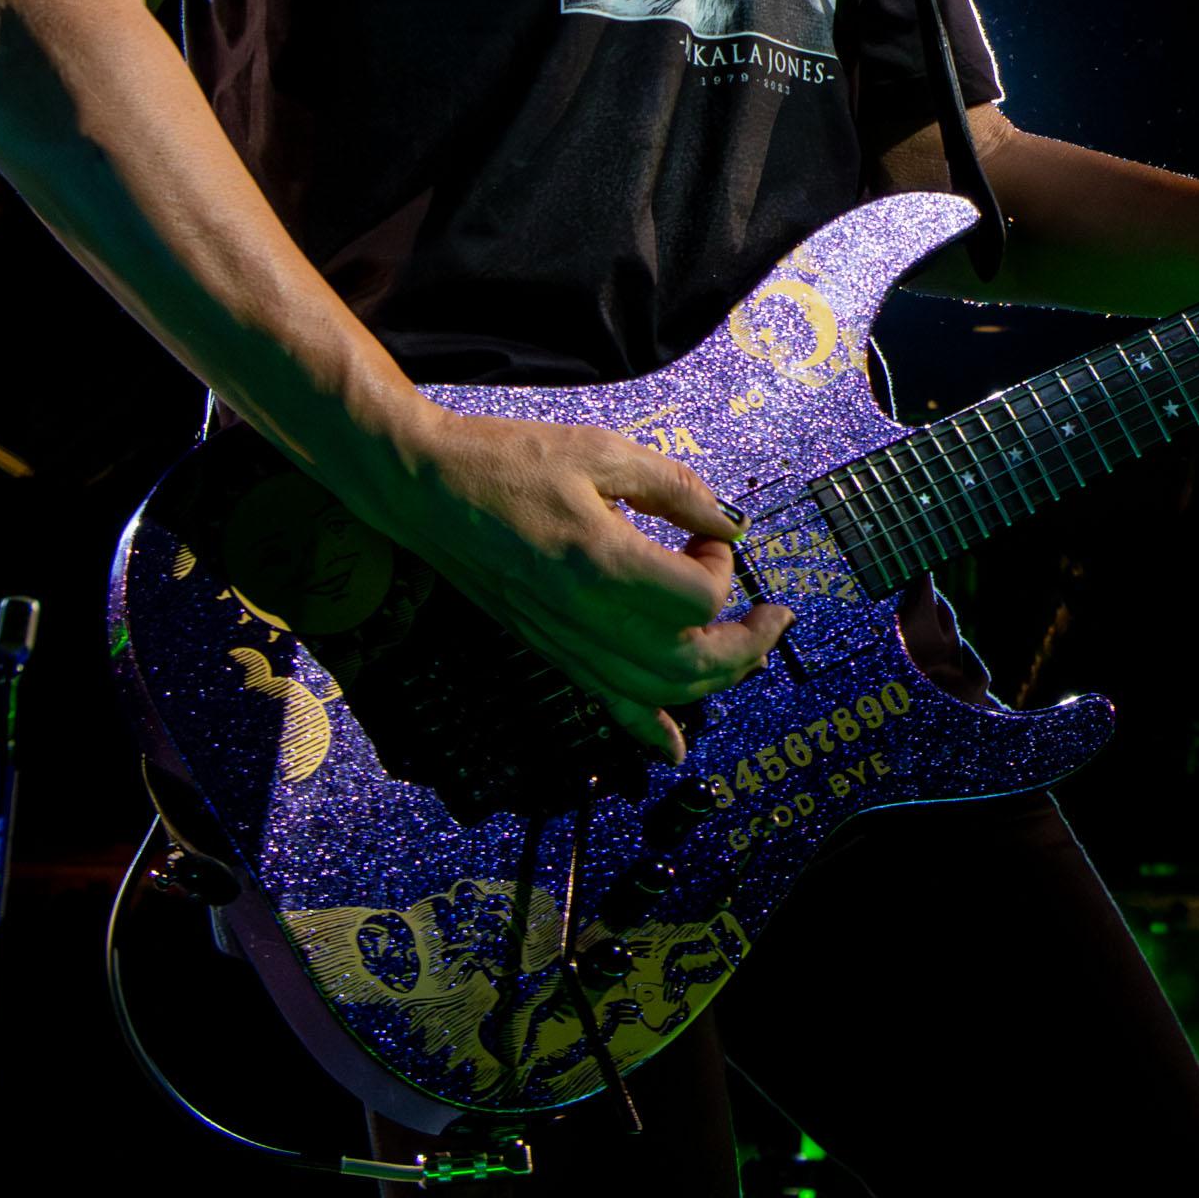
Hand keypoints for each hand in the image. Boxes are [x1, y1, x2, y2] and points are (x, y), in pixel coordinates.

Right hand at [367, 402, 792, 760]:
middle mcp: (584, 616)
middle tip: (774, 614)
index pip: (698, 594)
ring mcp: (564, 641)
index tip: (707, 533)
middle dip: (748, 643)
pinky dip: (646, 729)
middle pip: (691, 661)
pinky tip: (674, 747)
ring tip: (747, 653)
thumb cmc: (507, 459)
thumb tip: (728, 520)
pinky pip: (605, 705)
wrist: (424, 488)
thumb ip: (672, 487)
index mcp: (601, 561)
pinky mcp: (549, 650)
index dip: (721, 563)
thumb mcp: (599, 450)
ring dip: (716, 680)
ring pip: (657, 692)